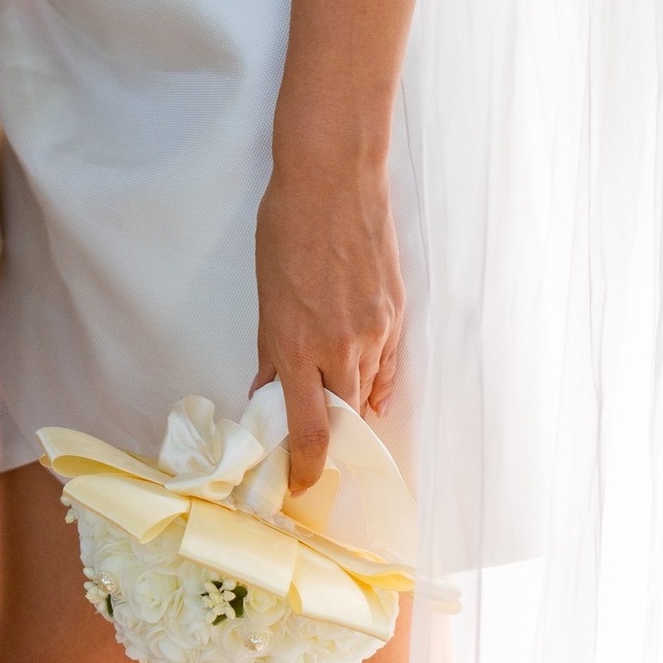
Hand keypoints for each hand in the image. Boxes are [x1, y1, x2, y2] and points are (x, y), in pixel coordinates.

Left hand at [252, 136, 404, 491]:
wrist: (334, 177)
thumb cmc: (288, 226)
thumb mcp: (266, 293)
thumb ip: (270, 349)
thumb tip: (266, 391)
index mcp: (296, 346)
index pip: (309, 431)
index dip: (306, 468)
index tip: (299, 485)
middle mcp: (339, 348)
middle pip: (342, 417)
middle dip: (330, 435)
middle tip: (314, 440)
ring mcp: (374, 331)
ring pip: (367, 390)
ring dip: (351, 402)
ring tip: (336, 400)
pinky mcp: (396, 313)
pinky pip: (389, 363)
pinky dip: (377, 378)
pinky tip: (368, 385)